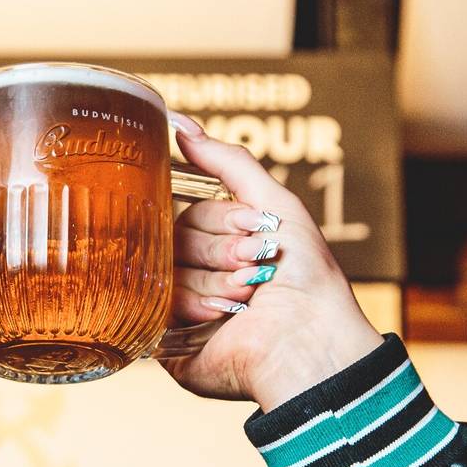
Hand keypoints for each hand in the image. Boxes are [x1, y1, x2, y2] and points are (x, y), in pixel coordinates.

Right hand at [161, 112, 383, 411]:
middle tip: (257, 264)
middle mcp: (193, 272)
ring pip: (165, 268)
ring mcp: (176, 305)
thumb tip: (180, 122)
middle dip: (221, 249)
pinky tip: (225, 316)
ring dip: (215, 279)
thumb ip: (229, 162)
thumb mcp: (276, 204)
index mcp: (217, 244)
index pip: (190, 213)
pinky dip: (197, 305)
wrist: (310, 343)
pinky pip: (156, 303)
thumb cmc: (306, 279)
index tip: (256, 227)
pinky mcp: (165, 338)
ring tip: (249, 296)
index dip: (221, 217)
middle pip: (176, 237)